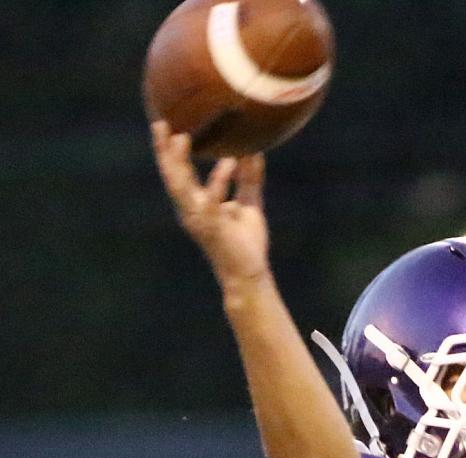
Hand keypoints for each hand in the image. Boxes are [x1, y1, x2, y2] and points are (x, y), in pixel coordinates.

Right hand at [151, 121, 268, 289]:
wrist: (249, 274)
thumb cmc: (246, 244)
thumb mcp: (249, 205)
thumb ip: (249, 179)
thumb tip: (253, 152)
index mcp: (195, 205)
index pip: (177, 174)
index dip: (169, 152)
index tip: (165, 126)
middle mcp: (190, 211)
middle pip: (171, 176)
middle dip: (163, 151)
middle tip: (160, 123)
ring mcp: (199, 220)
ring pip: (181, 187)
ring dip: (178, 163)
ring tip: (181, 137)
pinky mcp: (213, 227)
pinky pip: (212, 200)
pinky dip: (219, 180)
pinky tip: (229, 162)